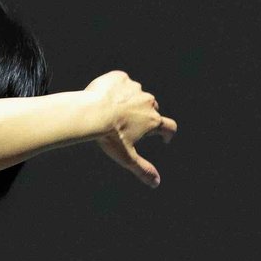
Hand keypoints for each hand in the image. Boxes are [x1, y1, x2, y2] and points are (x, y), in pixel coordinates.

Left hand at [85, 69, 175, 186]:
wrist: (91, 112)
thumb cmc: (109, 136)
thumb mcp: (126, 156)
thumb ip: (143, 169)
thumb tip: (156, 183)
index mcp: (152, 121)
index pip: (170, 127)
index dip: (168, 134)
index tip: (163, 139)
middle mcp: (148, 101)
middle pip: (152, 110)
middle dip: (145, 117)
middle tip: (129, 125)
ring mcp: (135, 88)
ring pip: (136, 95)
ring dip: (130, 102)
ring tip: (114, 110)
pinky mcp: (120, 77)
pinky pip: (122, 83)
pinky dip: (117, 89)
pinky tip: (106, 97)